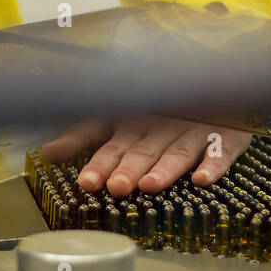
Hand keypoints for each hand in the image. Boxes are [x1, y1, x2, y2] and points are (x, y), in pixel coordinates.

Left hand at [38, 116, 249, 196]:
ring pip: (176, 150)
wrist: (217, 83)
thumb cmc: (159, 109)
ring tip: (150, 184)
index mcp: (131, 123)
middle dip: (129, 167)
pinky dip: (214, 163)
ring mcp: (193, 129)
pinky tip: (203, 179)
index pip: (111, 143)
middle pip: (142, 149)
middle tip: (117, 186)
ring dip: (165, 167)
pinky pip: (220, 150)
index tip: (87, 182)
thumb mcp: (116, 119)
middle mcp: (159, 126)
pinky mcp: (225, 134)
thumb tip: (45, 153)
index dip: (99, 161)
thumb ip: (81, 137)